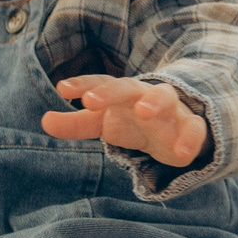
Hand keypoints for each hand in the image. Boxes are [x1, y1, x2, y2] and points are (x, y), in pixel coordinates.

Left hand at [43, 75, 209, 166]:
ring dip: (155, 102)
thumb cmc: (136, 121)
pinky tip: (182, 154)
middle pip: (128, 87)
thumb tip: (44, 121)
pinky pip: (194, 129)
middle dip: (111, 92)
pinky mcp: (191, 127)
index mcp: (122, 93)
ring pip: (164, 98)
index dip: (83, 84)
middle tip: (90, 102)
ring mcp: (171, 110)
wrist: (181, 127)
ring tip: (143, 112)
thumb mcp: (106, 123)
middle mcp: (144, 96)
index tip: (62, 89)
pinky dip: (190, 140)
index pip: (101, 83)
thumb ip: (77, 123)